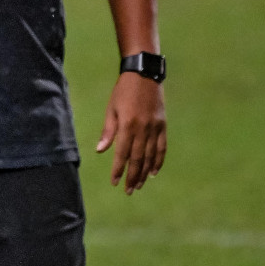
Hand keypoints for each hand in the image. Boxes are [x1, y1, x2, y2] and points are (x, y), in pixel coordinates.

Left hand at [96, 71, 166, 192]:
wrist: (143, 75)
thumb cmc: (122, 91)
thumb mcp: (111, 109)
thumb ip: (108, 131)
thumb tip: (101, 150)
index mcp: (127, 125)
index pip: (122, 154)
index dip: (118, 170)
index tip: (114, 182)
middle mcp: (143, 129)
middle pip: (138, 159)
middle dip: (132, 176)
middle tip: (128, 190)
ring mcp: (155, 128)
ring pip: (150, 156)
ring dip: (144, 173)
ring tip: (139, 185)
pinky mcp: (163, 125)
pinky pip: (161, 147)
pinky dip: (158, 161)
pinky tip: (153, 172)